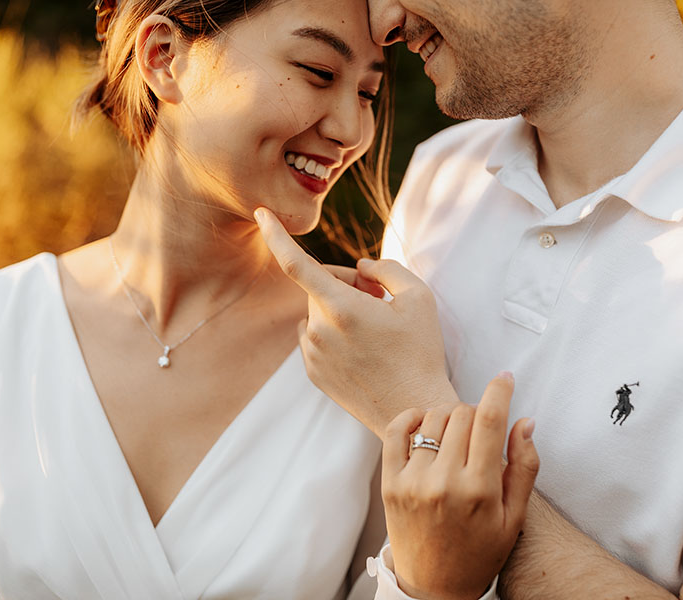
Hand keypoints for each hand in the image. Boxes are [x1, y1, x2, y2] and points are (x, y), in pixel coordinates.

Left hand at [254, 207, 458, 435]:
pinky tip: (364, 349)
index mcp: (341, 307)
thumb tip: (361, 266)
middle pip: (319, 288)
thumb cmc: (421, 352)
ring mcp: (312, 354)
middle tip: (379, 298)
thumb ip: (387, 269)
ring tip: (375, 328)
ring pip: (318, 313)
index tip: (261, 214)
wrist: (414, 409)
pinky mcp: (313, 373)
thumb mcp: (419, 298)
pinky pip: (316, 338)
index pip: (296, 263)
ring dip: (340, 310)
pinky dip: (335, 335)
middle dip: (345, 284)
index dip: (276, 235)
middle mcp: (318, 330)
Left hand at [382, 373, 539, 599]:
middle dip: (476, 413)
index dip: (499, 391)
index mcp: (481, 490)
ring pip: (432, 418)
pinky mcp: (390, 483)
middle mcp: (445, 483)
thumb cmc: (479, 551)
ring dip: (448, 417)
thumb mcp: (514, 517)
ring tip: (455, 437)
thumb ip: (525, 467)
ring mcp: (413, 482)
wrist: (434, 587)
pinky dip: (412, 418)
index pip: (490, 421)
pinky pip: (396, 430)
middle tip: (479, 432)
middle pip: (462, 414)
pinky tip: (425, 426)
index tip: (504, 378)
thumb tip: (525, 421)